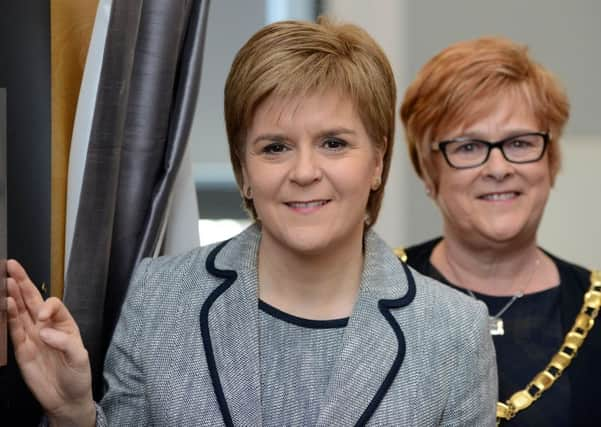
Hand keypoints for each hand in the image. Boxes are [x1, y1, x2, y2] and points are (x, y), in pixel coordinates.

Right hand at [6, 259, 95, 425]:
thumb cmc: (78, 376)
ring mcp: (33, 337)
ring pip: (20, 312)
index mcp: (65, 324)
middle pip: (33, 300)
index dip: (47, 306)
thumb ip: (65, 342)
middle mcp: (47, 327)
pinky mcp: (22, 350)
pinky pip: (13, 331)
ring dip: (12, 296)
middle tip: (12, 266)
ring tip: (5, 280)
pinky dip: (8, 318)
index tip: (43, 317)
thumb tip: (44, 330)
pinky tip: (5, 304)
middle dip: (22, 282)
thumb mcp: (80, 358)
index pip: (53, 305)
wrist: (67, 399)